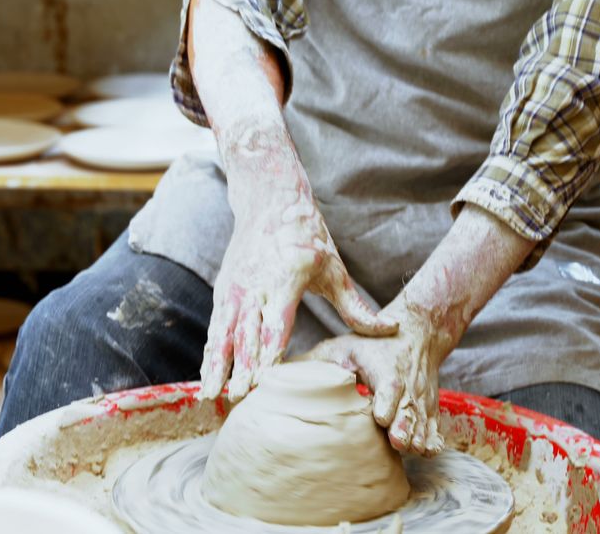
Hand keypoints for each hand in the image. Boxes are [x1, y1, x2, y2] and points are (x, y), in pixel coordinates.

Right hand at [199, 159, 397, 401]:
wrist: (268, 200)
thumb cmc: (307, 236)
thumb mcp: (334, 268)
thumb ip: (356, 306)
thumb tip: (390, 330)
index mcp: (284, 280)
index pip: (275, 325)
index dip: (268, 354)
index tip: (265, 382)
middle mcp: (255, 287)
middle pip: (247, 335)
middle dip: (242, 369)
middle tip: (239, 400)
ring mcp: (235, 290)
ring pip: (224, 334)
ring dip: (218, 366)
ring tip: (215, 396)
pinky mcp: (223, 292)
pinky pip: (215, 329)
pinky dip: (211, 354)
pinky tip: (209, 378)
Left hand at [304, 300, 448, 456]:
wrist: (418, 333)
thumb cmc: (371, 344)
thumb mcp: (342, 346)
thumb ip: (313, 363)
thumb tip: (272, 377)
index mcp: (384, 368)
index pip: (390, 386)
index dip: (387, 402)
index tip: (381, 417)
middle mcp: (406, 384)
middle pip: (409, 409)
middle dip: (404, 427)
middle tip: (397, 442)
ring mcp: (420, 398)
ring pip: (423, 422)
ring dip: (417, 437)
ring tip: (409, 448)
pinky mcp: (430, 408)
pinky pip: (435, 427)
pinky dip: (432, 440)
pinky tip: (426, 450)